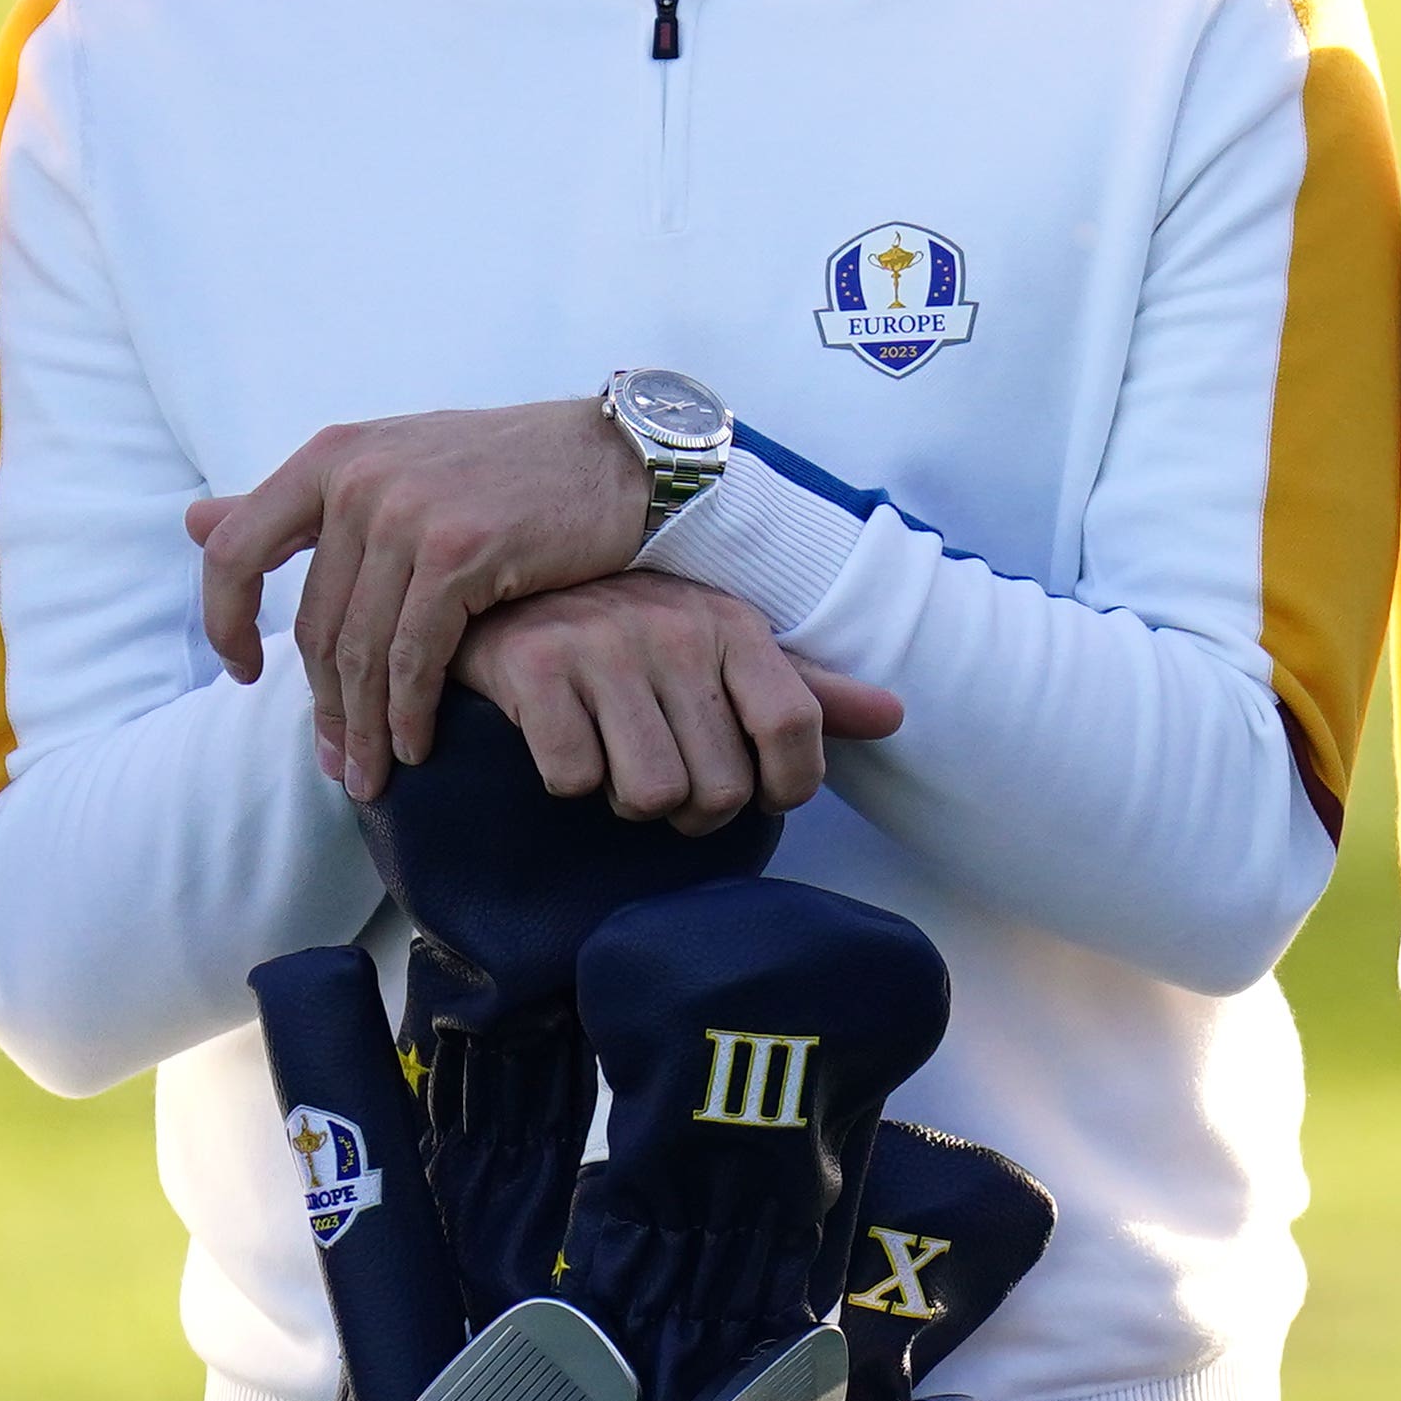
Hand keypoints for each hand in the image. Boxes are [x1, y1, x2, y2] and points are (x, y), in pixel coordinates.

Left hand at [188, 399, 652, 797]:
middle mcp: (358, 478)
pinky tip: (420, 743)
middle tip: (336, 761)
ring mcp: (408, 513)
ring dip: (364, 726)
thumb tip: (192, 522)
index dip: (224, 623)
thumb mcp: (397, 465)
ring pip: (360, 650)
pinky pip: (414, 656)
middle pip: (314, 622)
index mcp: (332, 456)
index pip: (234, 551)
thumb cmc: (513, 470)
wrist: (624, 456)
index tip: (245, 674)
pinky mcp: (461, 551)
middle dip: (321, 706)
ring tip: (374, 773)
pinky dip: (410, 712)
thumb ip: (305, 503)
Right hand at [447, 574, 902, 831]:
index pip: (795, 725)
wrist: (504, 589)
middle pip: (720, 785)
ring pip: (649, 794)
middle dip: (697, 811)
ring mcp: (601, 645)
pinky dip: (567, 781)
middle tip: (671, 786)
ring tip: (618, 766)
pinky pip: (572, 778)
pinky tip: (562, 745)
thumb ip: (804, 690)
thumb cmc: (629, 637)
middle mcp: (675, 628)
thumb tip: (896, 716)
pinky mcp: (532, 667)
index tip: (765, 800)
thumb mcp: (722, 648)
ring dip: (630, 801)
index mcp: (732, 622)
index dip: (789, 785)